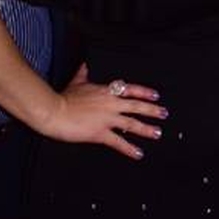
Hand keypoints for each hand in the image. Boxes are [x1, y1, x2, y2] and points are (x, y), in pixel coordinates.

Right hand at [46, 70, 167, 159]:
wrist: (53, 111)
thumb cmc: (63, 98)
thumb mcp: (76, 82)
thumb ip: (83, 74)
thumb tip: (85, 65)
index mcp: (105, 91)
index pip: (130, 90)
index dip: (144, 92)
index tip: (156, 96)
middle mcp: (110, 104)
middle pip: (136, 106)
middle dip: (152, 110)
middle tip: (164, 114)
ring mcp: (107, 119)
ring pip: (132, 124)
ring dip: (146, 129)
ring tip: (157, 133)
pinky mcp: (100, 133)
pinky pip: (118, 142)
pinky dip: (129, 148)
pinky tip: (138, 153)